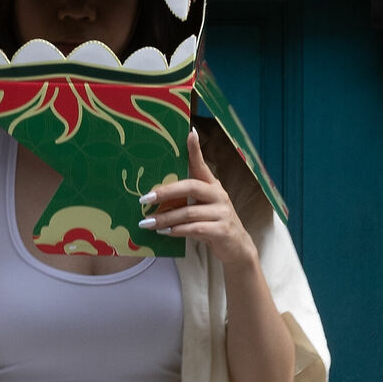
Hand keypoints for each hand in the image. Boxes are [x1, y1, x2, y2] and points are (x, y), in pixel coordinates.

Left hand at [140, 129, 256, 267]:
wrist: (237, 247)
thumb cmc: (214, 224)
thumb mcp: (203, 207)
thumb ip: (187, 199)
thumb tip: (156, 195)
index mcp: (213, 186)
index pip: (202, 165)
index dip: (196, 150)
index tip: (189, 134)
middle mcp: (219, 195)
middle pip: (191, 187)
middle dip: (166, 192)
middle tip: (145, 198)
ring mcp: (222, 213)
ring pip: (188, 212)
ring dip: (165, 218)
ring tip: (147, 222)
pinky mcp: (222, 231)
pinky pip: (195, 228)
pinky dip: (177, 230)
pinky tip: (165, 233)